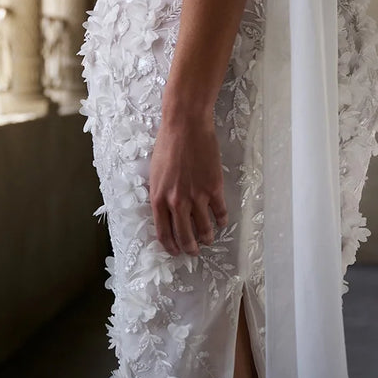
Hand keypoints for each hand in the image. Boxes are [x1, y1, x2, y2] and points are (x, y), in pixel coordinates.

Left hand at [149, 111, 228, 255]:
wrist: (185, 126)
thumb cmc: (167, 144)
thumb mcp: (155, 174)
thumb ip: (160, 194)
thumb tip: (167, 211)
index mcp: (159, 199)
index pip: (164, 234)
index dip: (171, 247)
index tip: (176, 251)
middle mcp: (177, 203)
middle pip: (185, 237)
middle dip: (190, 248)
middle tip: (194, 251)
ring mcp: (197, 197)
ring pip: (204, 229)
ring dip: (207, 237)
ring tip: (209, 239)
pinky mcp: (214, 188)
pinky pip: (220, 212)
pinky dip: (221, 220)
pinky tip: (221, 221)